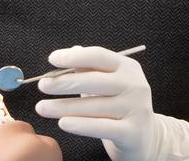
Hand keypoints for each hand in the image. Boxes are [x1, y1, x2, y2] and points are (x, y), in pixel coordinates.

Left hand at [35, 46, 188, 160]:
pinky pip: (101, 127)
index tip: (52, 59)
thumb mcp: (109, 83)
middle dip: (64, 82)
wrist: (146, 139)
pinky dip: (80, 125)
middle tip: (42, 86)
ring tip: (42, 107)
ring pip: (94, 106)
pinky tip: (63, 123)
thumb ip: (91, 67)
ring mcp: (136, 109)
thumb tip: (71, 51)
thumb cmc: (120, 107)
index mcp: (128, 67)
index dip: (74, 57)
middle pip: (95, 80)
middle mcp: (135, 85)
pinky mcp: (133, 132)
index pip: (99, 56)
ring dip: (63, 106)